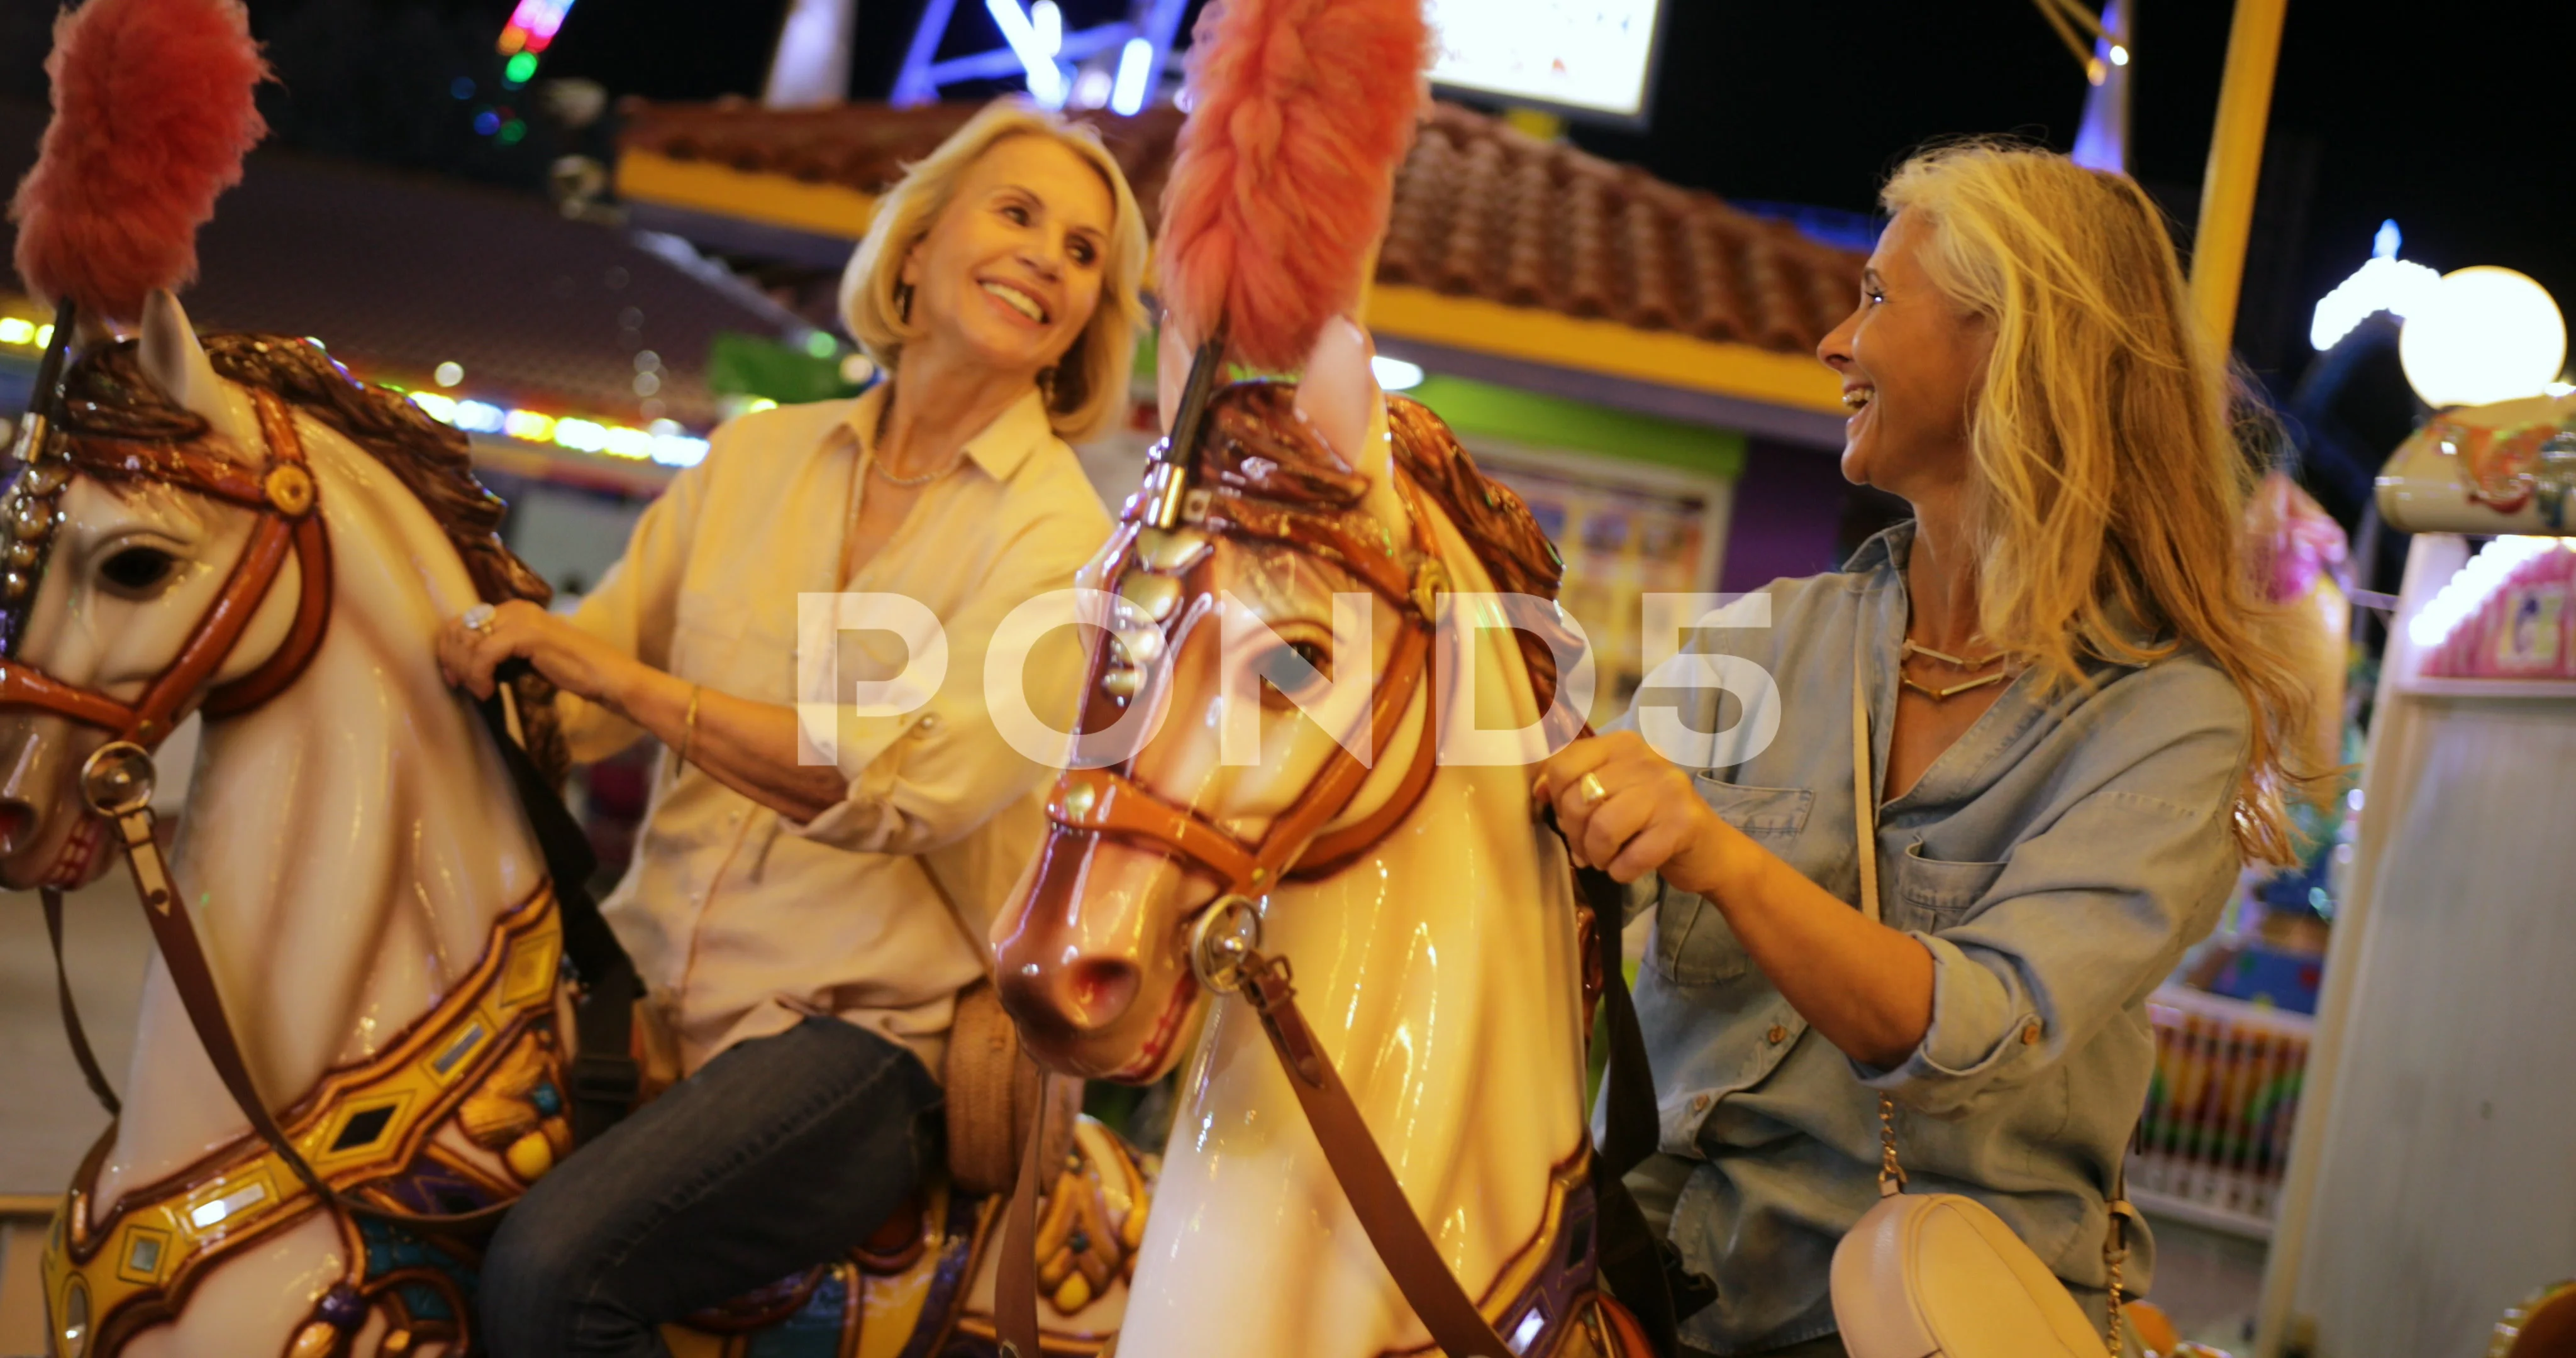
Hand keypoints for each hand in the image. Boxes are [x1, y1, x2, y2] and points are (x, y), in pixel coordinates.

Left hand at [435, 600, 630, 704]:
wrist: (607, 676)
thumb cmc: (571, 671)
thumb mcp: (526, 657)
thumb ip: (499, 651)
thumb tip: (461, 661)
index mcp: (513, 609)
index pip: (462, 621)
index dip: (450, 649)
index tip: (453, 677)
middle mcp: (515, 608)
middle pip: (459, 627)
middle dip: (453, 659)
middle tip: (461, 686)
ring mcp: (522, 618)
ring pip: (469, 640)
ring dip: (466, 670)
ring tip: (480, 690)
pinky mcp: (528, 634)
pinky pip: (485, 653)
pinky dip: (479, 675)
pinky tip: (488, 691)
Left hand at [1536, 730, 1742, 891]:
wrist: (1711, 850)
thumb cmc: (1651, 821)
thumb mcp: (1614, 792)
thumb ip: (1575, 784)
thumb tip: (1538, 792)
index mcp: (1622, 744)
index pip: (1563, 766)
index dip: (1557, 801)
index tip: (1569, 820)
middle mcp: (1646, 758)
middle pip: (1578, 800)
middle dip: (1576, 836)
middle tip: (1590, 850)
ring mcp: (1668, 789)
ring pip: (1602, 828)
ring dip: (1598, 856)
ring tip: (1608, 859)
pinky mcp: (1683, 824)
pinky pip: (1631, 857)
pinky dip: (1622, 871)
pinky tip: (1630, 867)